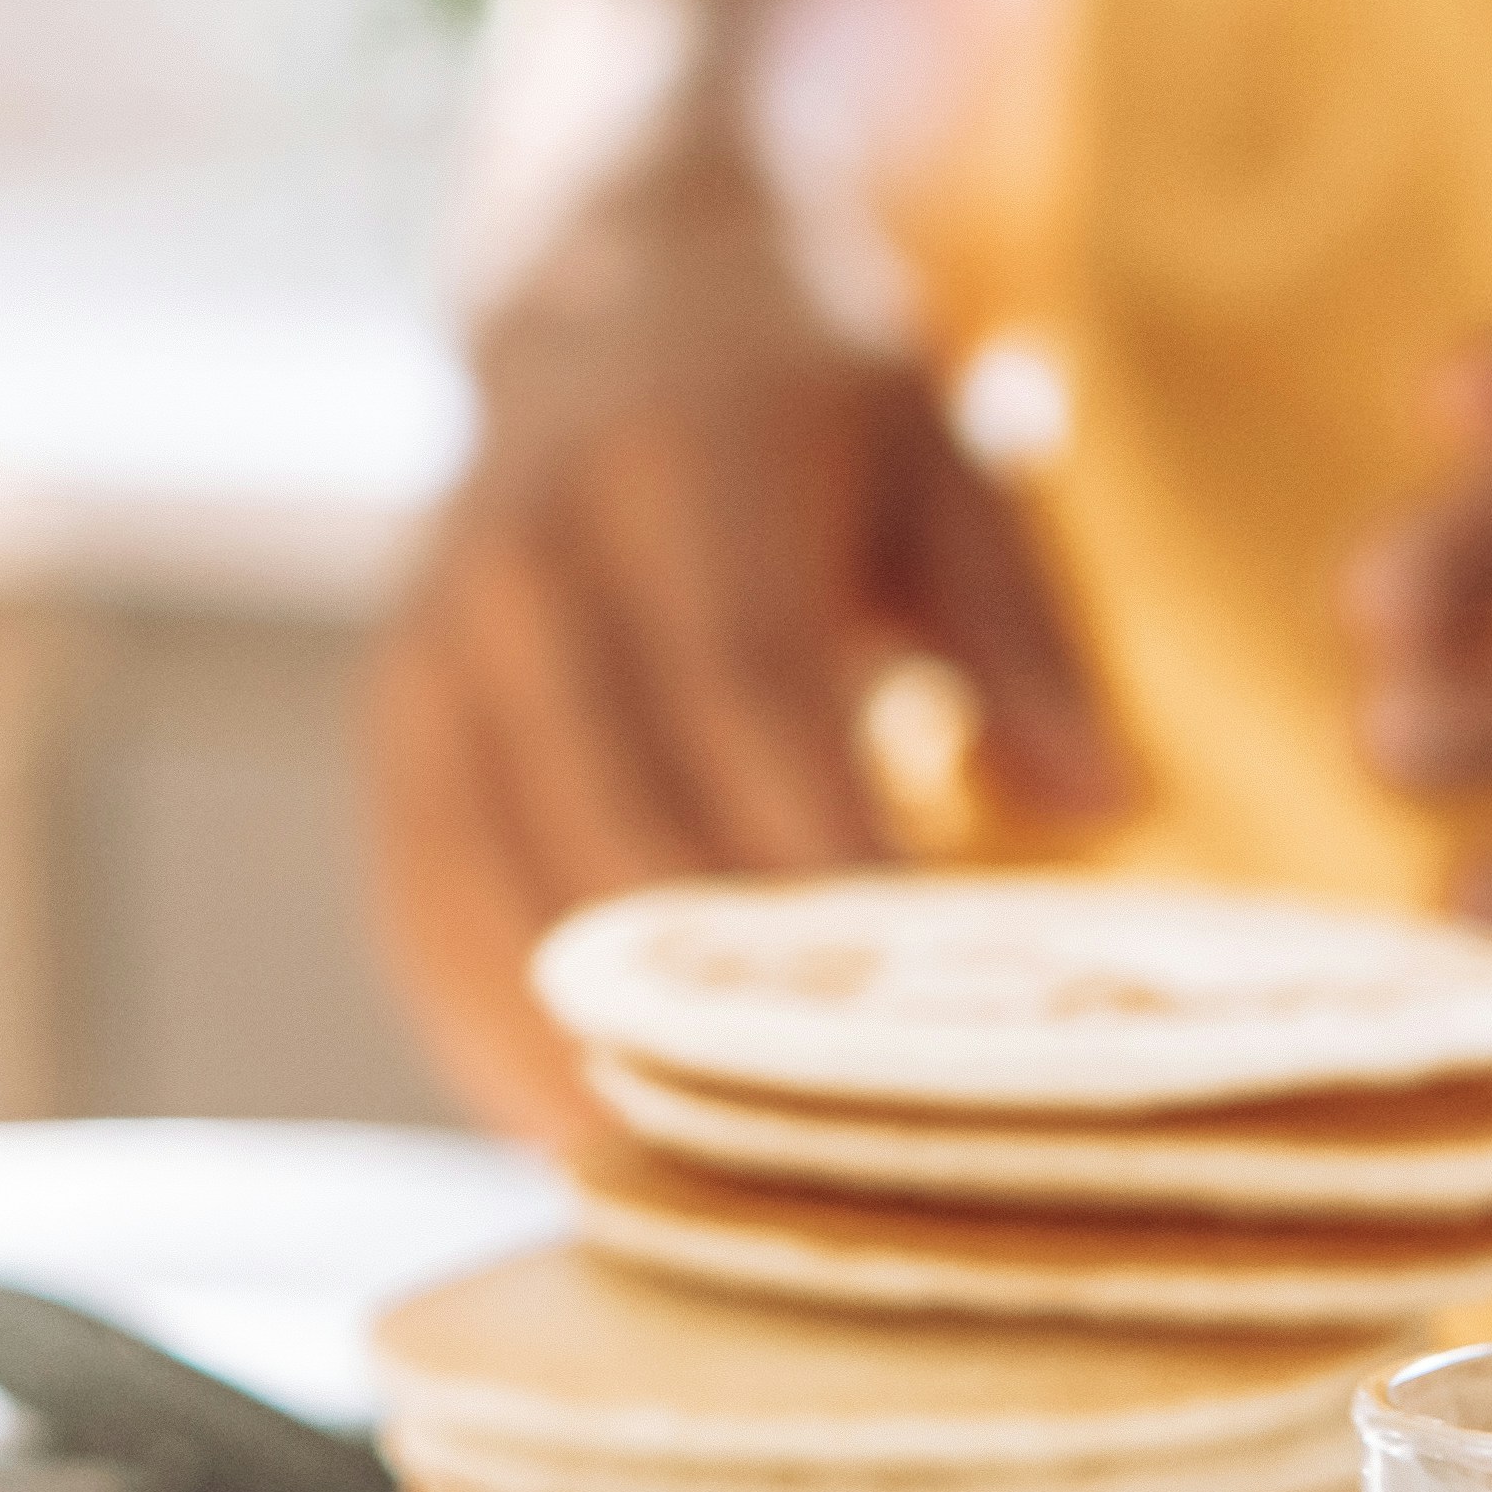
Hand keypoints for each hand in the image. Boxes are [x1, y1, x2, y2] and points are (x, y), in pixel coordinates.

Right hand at [367, 172, 1122, 1127]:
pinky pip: (414, 900)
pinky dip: (479, 1022)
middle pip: (602, 804)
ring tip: (667, 1186)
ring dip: (568, 1035)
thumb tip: (1104, 807)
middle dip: (701, 981)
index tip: (909, 994)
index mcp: (681, 468)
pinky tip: (557, 1127)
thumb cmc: (814, 409)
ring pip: (484, 876)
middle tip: (805, 1141)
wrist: (610, 304)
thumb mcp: (949, 460)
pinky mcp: (387, 727)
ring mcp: (429, 647)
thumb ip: (1022, 629)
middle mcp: (524, 558)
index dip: (818, 846)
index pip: (742, 686)